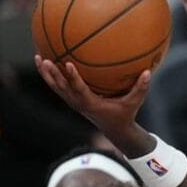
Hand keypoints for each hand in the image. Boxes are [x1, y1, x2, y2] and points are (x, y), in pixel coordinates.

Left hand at [34, 56, 150, 149]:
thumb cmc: (125, 114)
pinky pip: (58, 87)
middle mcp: (78, 103)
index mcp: (91, 103)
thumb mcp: (134, 102)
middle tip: (45, 59)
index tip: (67, 63)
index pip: (79, 89)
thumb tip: (149, 71)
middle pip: (61, 88)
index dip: (72, 77)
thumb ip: (141, 88)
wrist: (115, 129)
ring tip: (38, 57)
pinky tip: (46, 62)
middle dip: (53, 74)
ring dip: (46, 74)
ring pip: (56, 87)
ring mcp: (73, 102)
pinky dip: (51, 76)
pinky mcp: (72, 100)